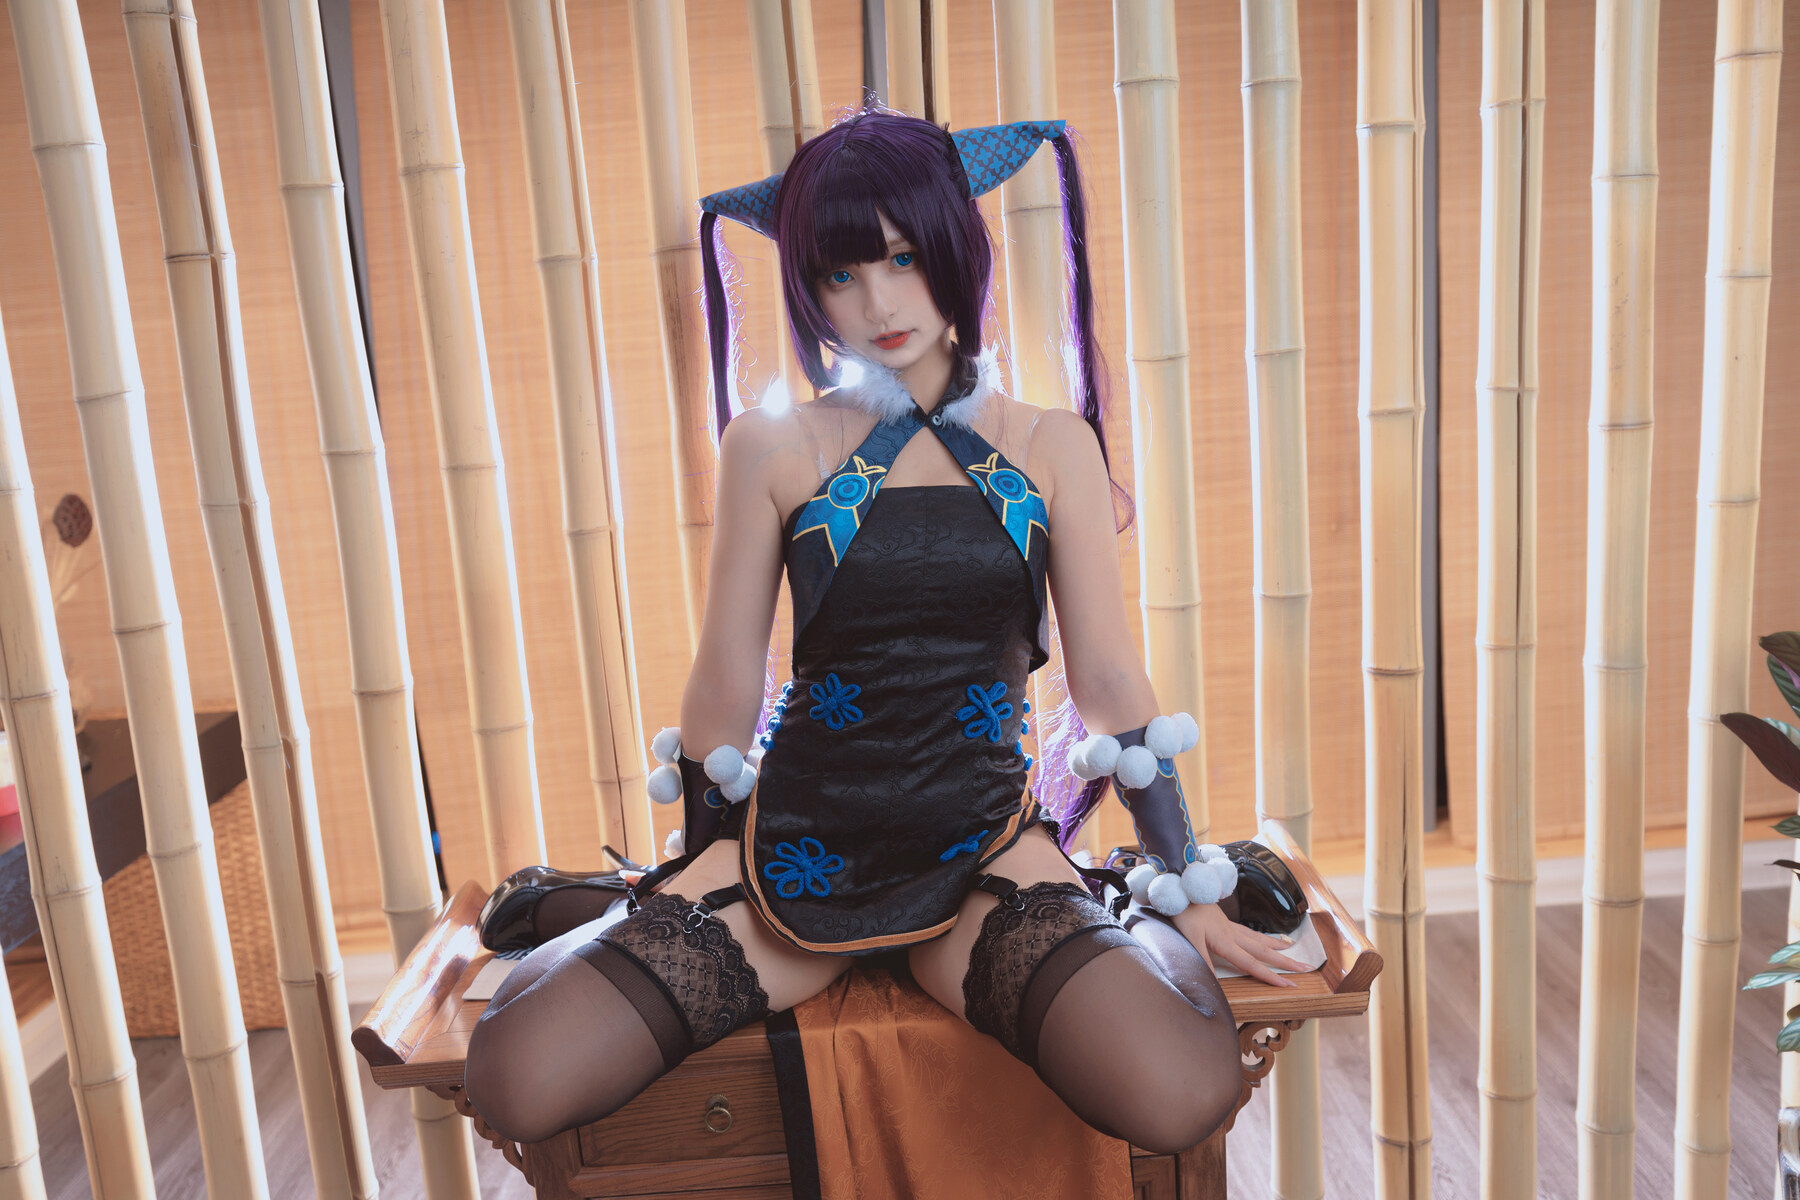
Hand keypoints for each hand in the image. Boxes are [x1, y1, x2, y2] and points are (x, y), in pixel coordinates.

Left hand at [1171, 902, 1307, 987]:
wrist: (1180, 888)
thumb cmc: (1183, 914)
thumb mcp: (1190, 939)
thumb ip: (1203, 961)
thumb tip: (1213, 983)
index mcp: (1225, 943)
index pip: (1252, 964)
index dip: (1270, 976)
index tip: (1289, 984)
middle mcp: (1232, 935)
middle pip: (1262, 951)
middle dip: (1284, 961)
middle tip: (1305, 967)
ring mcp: (1229, 927)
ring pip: (1258, 938)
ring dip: (1275, 946)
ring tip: (1291, 948)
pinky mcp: (1224, 921)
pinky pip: (1248, 931)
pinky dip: (1260, 936)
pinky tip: (1262, 938)